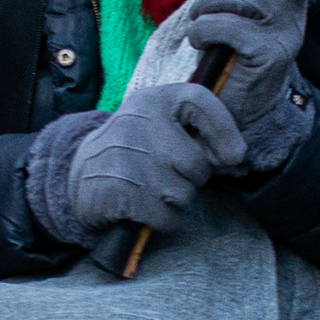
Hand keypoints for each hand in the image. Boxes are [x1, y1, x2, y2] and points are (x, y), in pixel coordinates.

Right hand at [66, 81, 245, 241]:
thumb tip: (240, 160)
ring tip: (153, 188)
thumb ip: (202, 135)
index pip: (200, 101)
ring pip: (185, 194)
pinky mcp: (122, 193)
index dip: (225, 130)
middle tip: (168, 173)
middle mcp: (138, 123)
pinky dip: (162, 219)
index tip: (233, 155)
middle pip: (198, 165)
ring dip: (176, 200)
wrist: (80, 175)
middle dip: (192, 178)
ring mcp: (129, 159)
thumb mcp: (161, 125)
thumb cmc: (135, 150)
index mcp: (152, 100)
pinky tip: (145, 207)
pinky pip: (168, 217)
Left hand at [180, 0, 312, 163]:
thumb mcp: (236, 9)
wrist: (234, 107)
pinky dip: (204, 30)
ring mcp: (288, 34)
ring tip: (202, 22)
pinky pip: (229, 27)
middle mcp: (298, 11)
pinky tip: (203, 41)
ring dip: (208, 5)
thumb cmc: (229, 49)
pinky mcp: (270, 57)